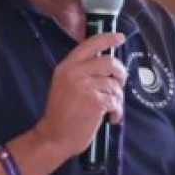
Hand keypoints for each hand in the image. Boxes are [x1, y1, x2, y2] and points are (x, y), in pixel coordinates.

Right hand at [38, 31, 127, 152]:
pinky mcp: (95, 102)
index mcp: (66, 66)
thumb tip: (107, 63)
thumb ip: (81, 71)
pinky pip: (116, 101)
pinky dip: (117, 111)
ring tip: (111, 108)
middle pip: (109, 62)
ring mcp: (85, 87)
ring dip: (118, 98)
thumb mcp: (64, 84)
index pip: (90, 44)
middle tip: (120, 83)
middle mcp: (75, 73)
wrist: (54, 136)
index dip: (108, 38)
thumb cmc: (61, 113)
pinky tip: (111, 118)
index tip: (120, 37)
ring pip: (114, 84)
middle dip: (120, 72)